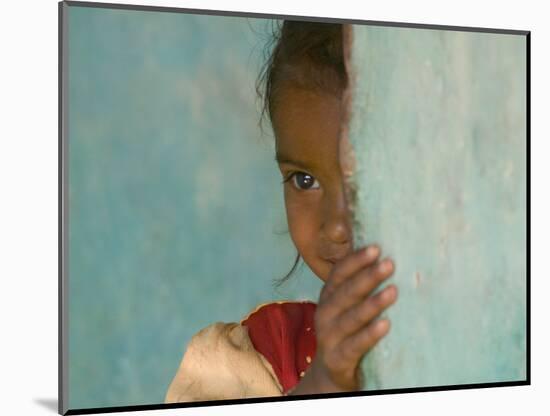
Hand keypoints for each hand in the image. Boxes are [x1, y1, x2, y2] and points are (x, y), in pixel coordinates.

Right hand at [289, 245, 396, 394]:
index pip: (339, 274)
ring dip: (372, 304)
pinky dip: (369, 334)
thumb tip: (388, 256)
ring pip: (350, 318)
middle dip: (367, 277)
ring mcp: (329, 336)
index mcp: (328, 296)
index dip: (356, 260)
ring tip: (393, 291)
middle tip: (389, 264)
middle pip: (346, 292)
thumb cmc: (347, 331)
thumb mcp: (347, 306)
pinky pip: (354, 345)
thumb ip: (360, 286)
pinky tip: (386, 324)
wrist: (330, 372)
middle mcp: (325, 313)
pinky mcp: (337, 359)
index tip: (376, 248)